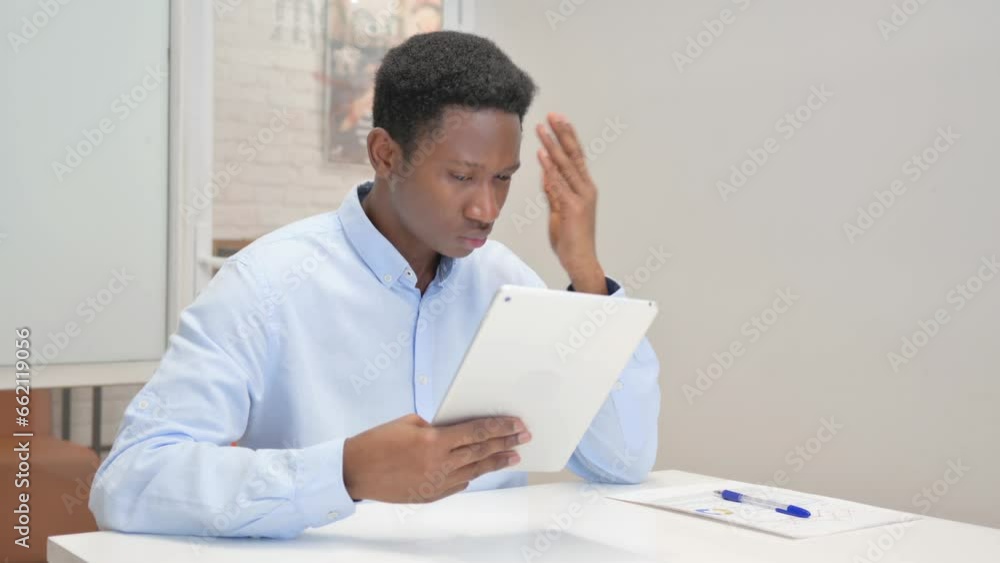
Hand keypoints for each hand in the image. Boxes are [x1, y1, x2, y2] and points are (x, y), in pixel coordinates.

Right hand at [342, 414, 529, 502]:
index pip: (477, 431)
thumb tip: (459, 426)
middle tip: (524, 437)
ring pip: (475, 470)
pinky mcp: (431, 495)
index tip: (516, 424)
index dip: (500, 427)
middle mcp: (439, 464)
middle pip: (482, 451)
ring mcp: (436, 482)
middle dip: (506, 443)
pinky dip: (472, 474)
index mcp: (434, 440)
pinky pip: (459, 483)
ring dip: (496, 462)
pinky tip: (482, 468)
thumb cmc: (378, 442)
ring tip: (513, 455)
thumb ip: (437, 425)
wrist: (354, 471)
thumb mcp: (409, 422)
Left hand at [536, 113, 606, 293]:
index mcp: (584, 188)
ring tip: (543, 128)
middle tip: (553, 114)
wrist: (580, 260)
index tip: (557, 120)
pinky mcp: (573, 208)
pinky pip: (559, 184)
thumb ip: (554, 192)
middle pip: (574, 155)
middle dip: (563, 133)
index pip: (575, 156)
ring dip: (553, 145)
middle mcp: (585, 189)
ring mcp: (581, 198)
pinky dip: (550, 168)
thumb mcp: (560, 211)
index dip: (567, 137)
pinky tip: (542, 154)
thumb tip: (546, 175)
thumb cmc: (572, 239)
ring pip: (566, 166)